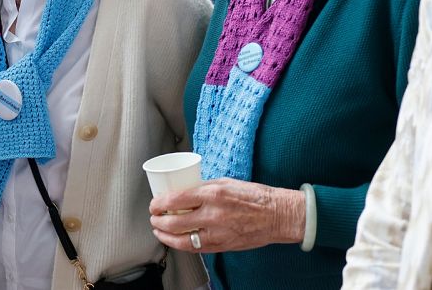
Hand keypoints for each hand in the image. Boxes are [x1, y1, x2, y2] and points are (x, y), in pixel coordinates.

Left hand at [148, 177, 305, 252]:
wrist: (277, 215)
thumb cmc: (254, 196)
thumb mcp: (224, 182)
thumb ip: (203, 188)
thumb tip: (182, 192)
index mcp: (212, 194)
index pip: (175, 200)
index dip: (159, 204)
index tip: (154, 204)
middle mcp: (213, 214)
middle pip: (174, 222)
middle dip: (158, 221)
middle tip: (154, 217)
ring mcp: (218, 233)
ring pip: (182, 240)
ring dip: (165, 236)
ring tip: (159, 231)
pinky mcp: (222, 245)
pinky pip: (196, 248)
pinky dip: (182, 245)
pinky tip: (175, 241)